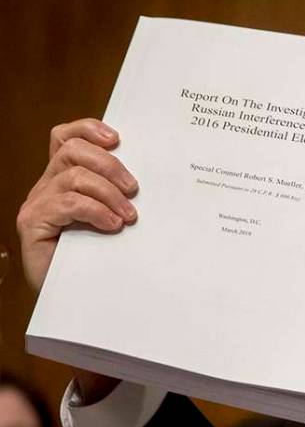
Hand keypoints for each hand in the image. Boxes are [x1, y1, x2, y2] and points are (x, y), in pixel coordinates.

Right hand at [17, 118, 137, 290]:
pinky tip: (113, 225)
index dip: (88, 129)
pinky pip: (68, 203)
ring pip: (74, 176)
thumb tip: (148, 181)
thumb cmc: (99, 257)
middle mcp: (47, 187)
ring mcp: (37, 204)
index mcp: (64, 179)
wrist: (77, 296)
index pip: (66, 138)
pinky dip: (96, 210)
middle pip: (72, 150)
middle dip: (109, 164)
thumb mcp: (113, 218)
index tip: (117, 138)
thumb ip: (119, 196)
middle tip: (134, 188)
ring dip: (109, 192)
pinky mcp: (33, 223)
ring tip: (129, 215)